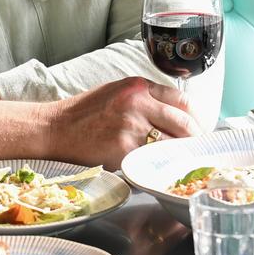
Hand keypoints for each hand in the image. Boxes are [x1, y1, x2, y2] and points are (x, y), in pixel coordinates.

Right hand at [46, 77, 202, 169]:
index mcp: (138, 86)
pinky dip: (158, 165)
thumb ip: (145, 98)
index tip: (198, 130)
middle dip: (194, 140)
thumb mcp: (116, 92)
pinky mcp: (124, 148)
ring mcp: (132, 125)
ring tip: (179, 161)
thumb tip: (174, 114)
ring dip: (179, 154)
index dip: (196, 118)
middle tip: (195, 150)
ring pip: (173, 143)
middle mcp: (138, 102)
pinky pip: (153, 159)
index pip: (183, 100)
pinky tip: (158, 169)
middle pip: (184, 122)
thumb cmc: (83, 114)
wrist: (55, 129)